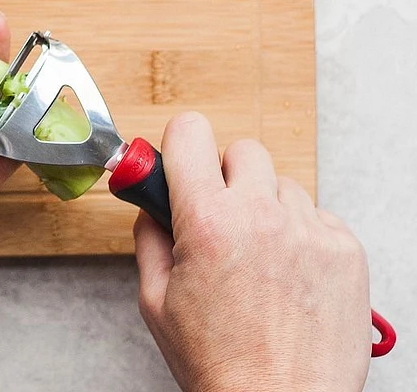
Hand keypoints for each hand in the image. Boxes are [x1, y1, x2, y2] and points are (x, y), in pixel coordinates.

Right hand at [134, 113, 370, 391]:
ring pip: (282, 185)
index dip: (180, 145)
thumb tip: (152, 203)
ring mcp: (309, 231)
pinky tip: (290, 273)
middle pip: (242, 150)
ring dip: (267, 207)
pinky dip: (302, 235)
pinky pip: (318, 216)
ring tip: (261, 256)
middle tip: (220, 216)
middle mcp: (261, 215)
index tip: (179, 163)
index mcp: (207, 220)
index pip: (190, 131)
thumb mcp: (155, 300)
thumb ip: (149, 237)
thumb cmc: (221, 364)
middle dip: (226, 176)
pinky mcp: (346, 251)